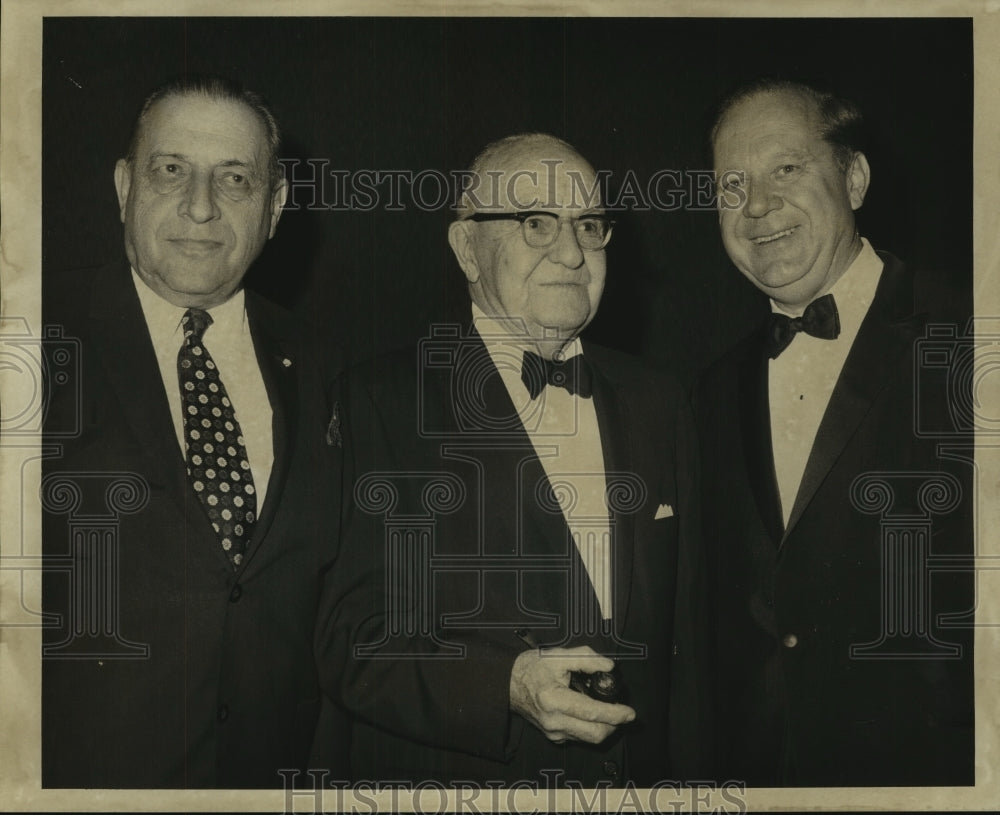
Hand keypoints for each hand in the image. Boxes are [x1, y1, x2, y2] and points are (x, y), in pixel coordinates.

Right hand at [509, 646, 635, 743]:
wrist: (509, 683)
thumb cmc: (532, 668)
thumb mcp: (557, 655)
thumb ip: (585, 658)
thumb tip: (608, 667)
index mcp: (553, 700)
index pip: (591, 713)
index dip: (615, 714)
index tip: (629, 712)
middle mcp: (553, 721)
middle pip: (594, 733)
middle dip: (614, 725)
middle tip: (622, 712)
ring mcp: (553, 732)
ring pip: (589, 738)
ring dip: (604, 727)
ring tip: (607, 710)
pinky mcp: (553, 736)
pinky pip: (579, 737)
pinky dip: (591, 728)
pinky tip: (591, 713)